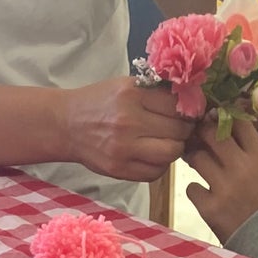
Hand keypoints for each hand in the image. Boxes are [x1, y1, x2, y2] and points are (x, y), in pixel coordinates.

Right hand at [63, 77, 192, 180]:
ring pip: (171, 153)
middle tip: (180, 128)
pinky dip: (160, 166)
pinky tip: (152, 156)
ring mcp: (124, 148)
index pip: (177, 104)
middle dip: (185, 130)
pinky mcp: (120, 169)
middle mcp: (129, 121)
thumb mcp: (125, 85)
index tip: (189, 111)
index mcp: (132, 94)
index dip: (188, 109)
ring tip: (167, 142)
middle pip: (178, 130)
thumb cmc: (99, 102)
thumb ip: (155, 92)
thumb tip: (191, 98)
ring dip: (175, 149)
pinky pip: (155, 172)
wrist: (67, 125)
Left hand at [184, 112, 257, 242]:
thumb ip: (248, 148)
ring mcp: (224, 188)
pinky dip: (196, 190)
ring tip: (200, 164)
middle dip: (202, 133)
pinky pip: (192, 188)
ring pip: (197, 158)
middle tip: (199, 137)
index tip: (215, 118)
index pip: (238, 121)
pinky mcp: (210, 208)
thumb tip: (220, 125)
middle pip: (211, 134)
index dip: (223, 116)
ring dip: (196, 159)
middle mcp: (242, 168)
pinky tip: (206, 195)